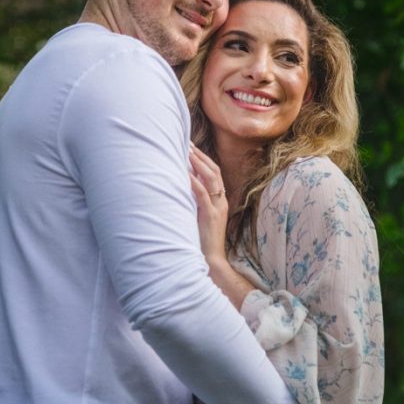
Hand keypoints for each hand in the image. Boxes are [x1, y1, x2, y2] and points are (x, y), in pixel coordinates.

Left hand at [189, 147, 227, 264]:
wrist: (212, 260)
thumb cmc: (201, 241)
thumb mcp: (200, 217)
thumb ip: (195, 203)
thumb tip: (181, 188)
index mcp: (220, 200)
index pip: (214, 173)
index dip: (203, 158)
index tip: (190, 146)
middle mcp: (221, 201)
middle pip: (213, 171)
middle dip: (200, 155)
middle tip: (186, 142)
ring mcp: (218, 208)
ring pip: (211, 179)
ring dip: (197, 163)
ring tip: (185, 151)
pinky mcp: (211, 216)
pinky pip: (203, 194)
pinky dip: (193, 182)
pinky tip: (184, 173)